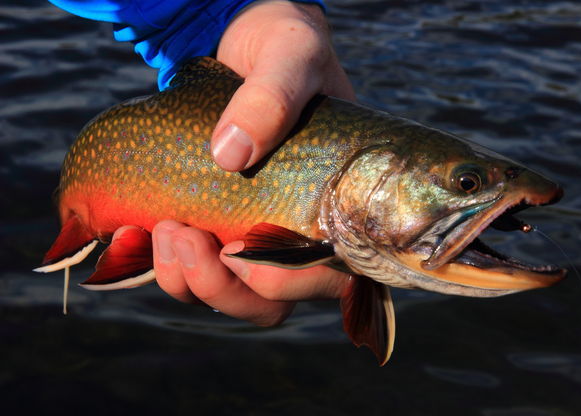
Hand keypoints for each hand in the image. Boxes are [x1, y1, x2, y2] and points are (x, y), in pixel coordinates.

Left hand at [152, 1, 354, 324]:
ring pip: (229, 296)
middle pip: (271, 304)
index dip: (284, 282)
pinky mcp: (214, 223)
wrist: (248, 37)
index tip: (234, 248)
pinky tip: (129, 235)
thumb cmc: (285, 46)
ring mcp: (254, 232)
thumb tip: (230, 155)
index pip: (327, 275)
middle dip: (221, 289)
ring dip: (185, 281)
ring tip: (158, 230)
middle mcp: (299, 232)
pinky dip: (156, 266)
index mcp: (337, 206)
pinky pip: (191, 269)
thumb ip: (274, 95)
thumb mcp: (291, 53)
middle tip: (181, 234)